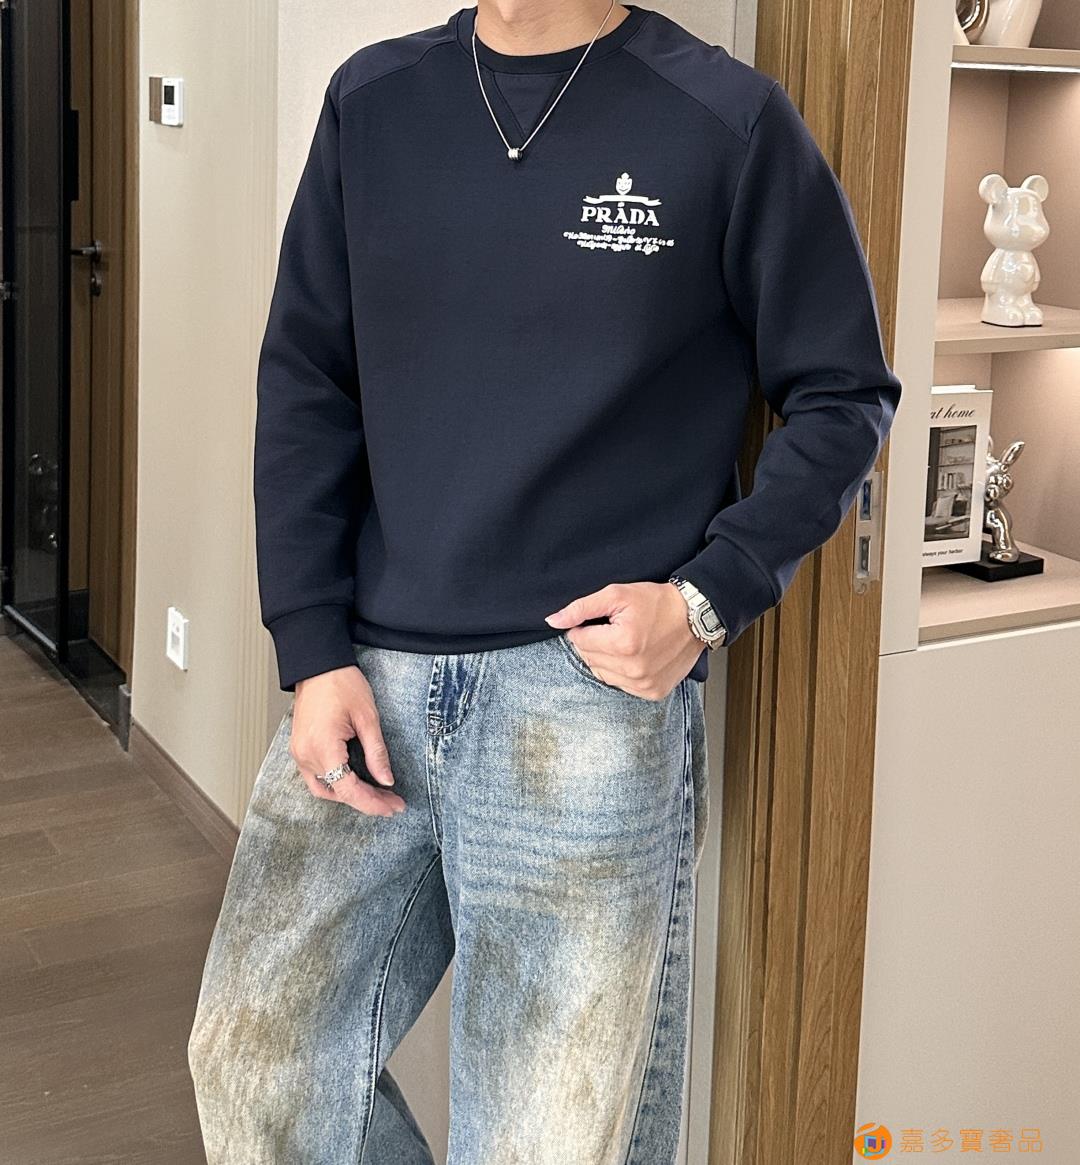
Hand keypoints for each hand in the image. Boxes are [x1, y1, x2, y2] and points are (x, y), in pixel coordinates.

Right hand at [291, 665, 405, 816]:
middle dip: (367, 801)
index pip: (349, 790)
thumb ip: (377, 753)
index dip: (373, 803)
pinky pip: (316, 777)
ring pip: (325, 788)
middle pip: (337, 792)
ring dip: (351, 794)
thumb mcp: (368, 718)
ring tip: (377, 794)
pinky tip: (355, 781)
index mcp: (323, 747)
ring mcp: (299, 752)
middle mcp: (306, 755)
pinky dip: (336, 783)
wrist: (318, 665)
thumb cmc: (341, 683)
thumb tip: (386, 780)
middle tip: (392, 801)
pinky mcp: (300, 748)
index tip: (394, 806)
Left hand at [544, 581, 702, 700]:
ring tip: (626, 642)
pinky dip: (622, 672)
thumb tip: (553, 621)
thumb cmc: (658, 602)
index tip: (603, 620)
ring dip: (607, 659)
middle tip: (615, 629)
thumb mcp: (617, 595)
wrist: (696, 616)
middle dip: (596, 643)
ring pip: (602, 674)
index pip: (579, 641)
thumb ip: (581, 608)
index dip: (586, 627)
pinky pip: (621, 685)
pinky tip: (635, 656)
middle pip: (589, 658)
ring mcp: (644, 684)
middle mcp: (633, 669)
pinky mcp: (653, 692)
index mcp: (622, 644)